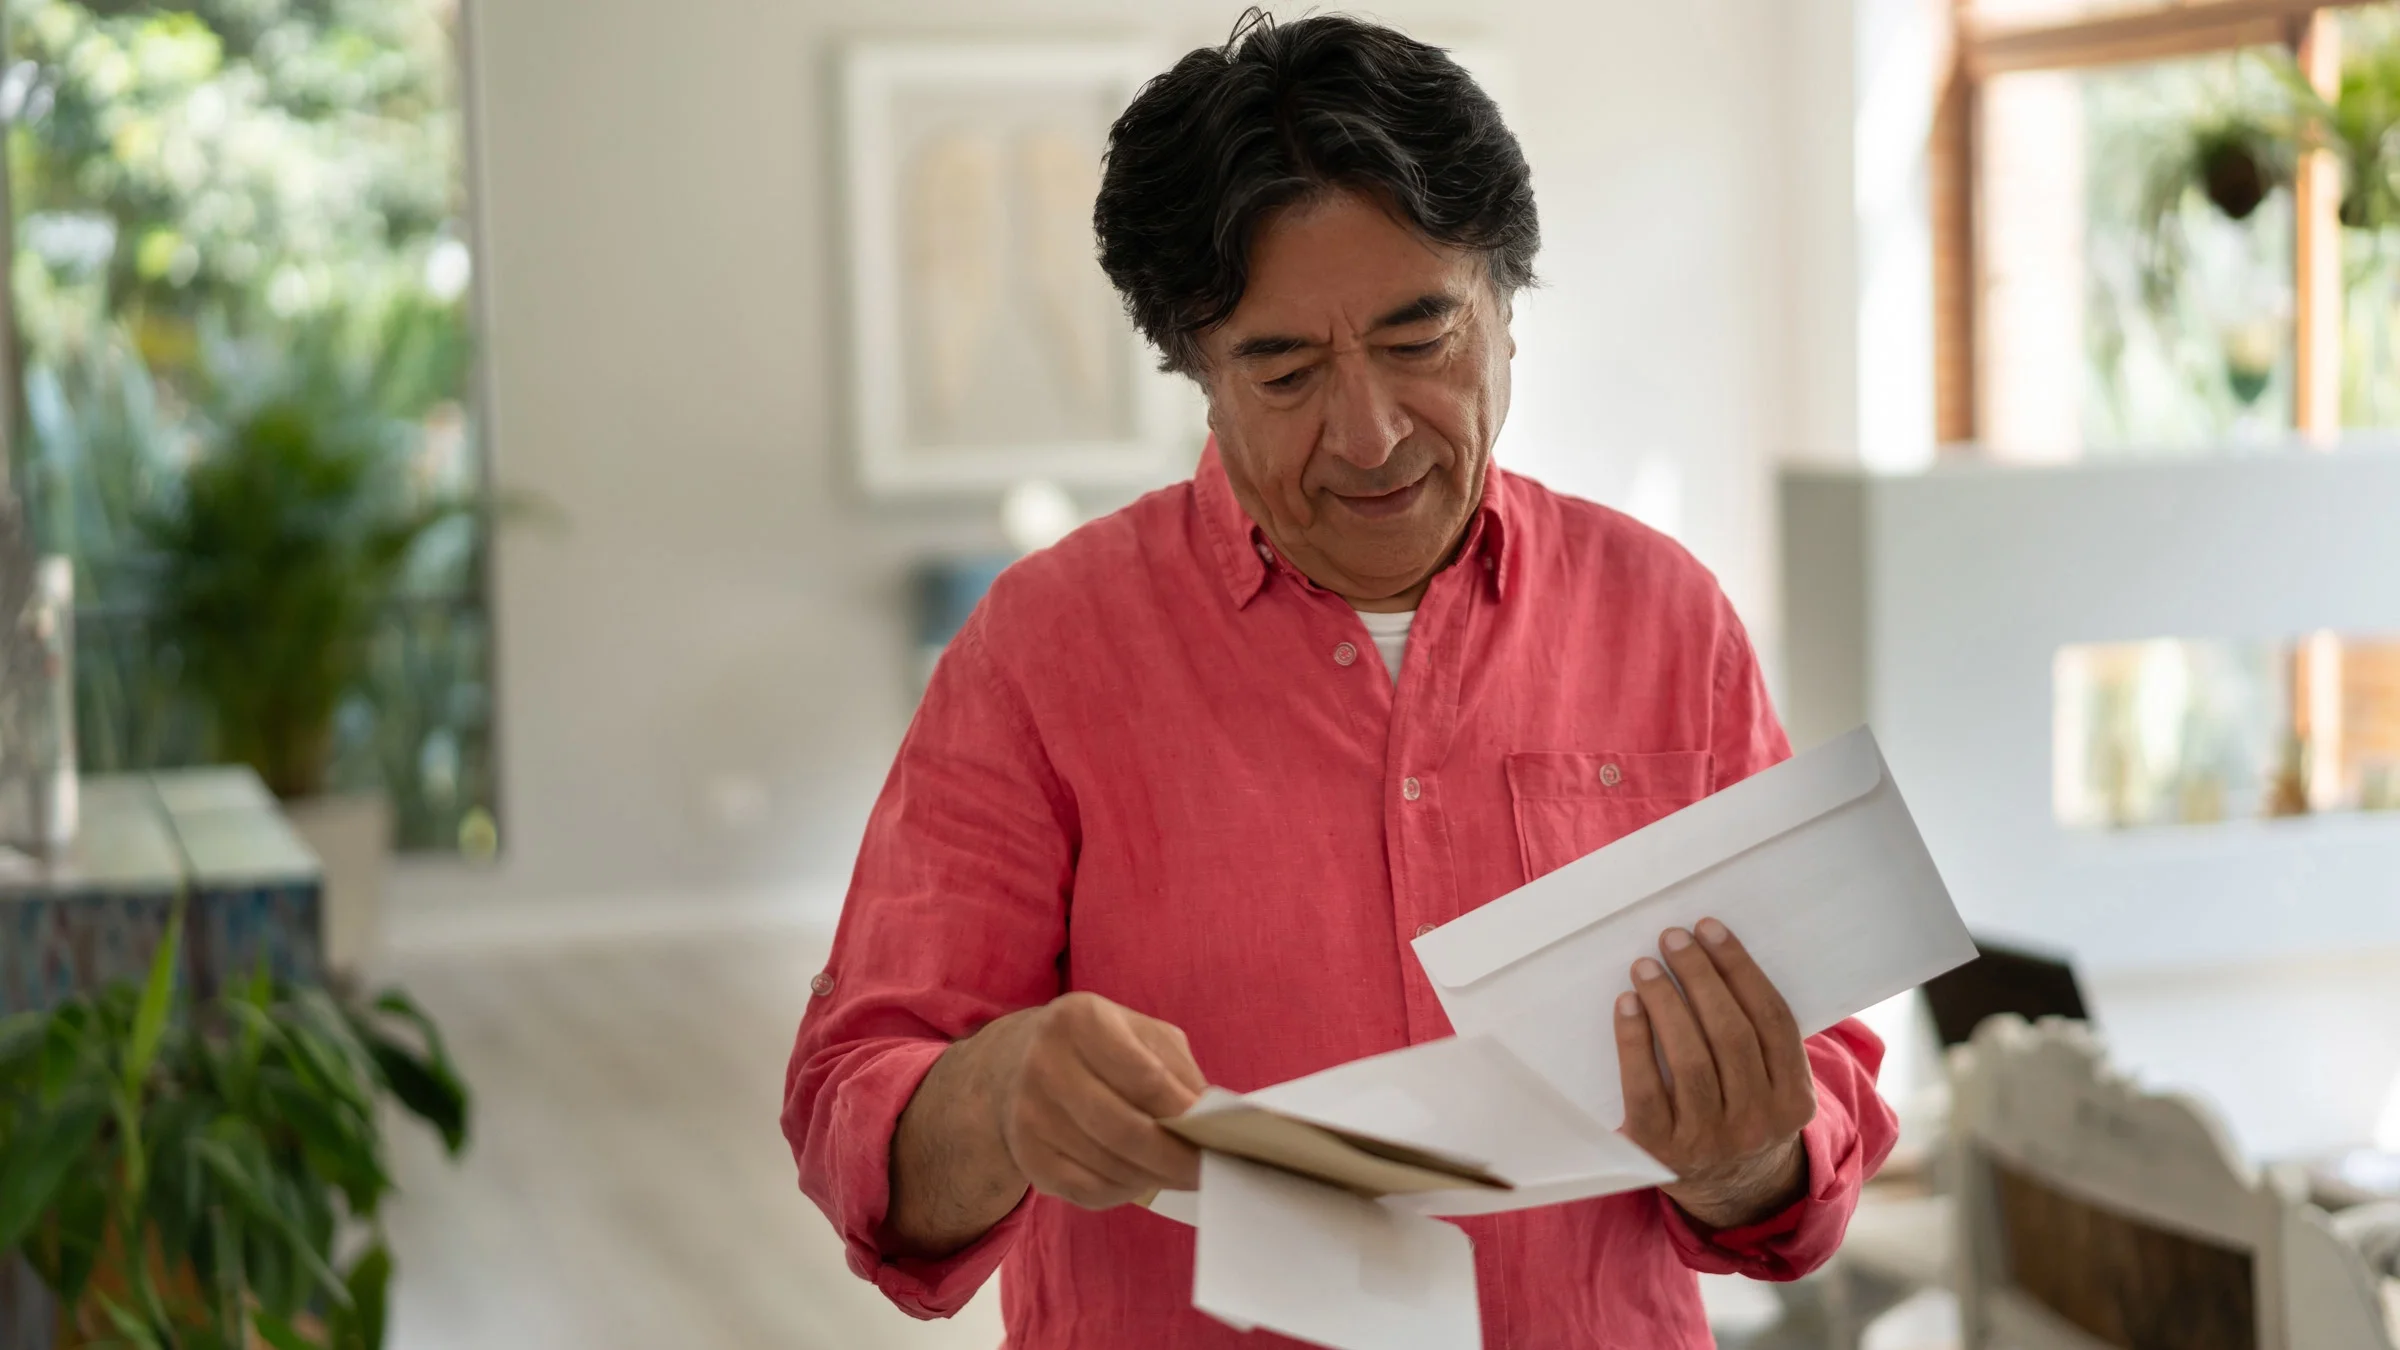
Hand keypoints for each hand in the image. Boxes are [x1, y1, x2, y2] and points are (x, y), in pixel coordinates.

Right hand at [987, 991, 1205, 1209]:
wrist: (1015, 1063)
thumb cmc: (1097, 1046)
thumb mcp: (1138, 1033)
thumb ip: (1177, 1070)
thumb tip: (1212, 1120)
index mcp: (1080, 1021)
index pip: (1145, 1078)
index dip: (1187, 1112)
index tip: (1221, 1134)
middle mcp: (1046, 1065)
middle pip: (1126, 1130)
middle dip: (1176, 1158)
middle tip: (1209, 1170)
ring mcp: (1030, 1115)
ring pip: (1110, 1165)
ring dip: (1155, 1177)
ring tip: (1182, 1174)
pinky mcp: (1028, 1156)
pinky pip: (1088, 1189)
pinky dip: (1125, 1190)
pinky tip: (1142, 1178)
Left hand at [1615, 917, 1816, 1229]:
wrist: (1728, 1193)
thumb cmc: (1744, 1114)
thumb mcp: (1774, 1089)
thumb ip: (1764, 1040)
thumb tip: (1718, 957)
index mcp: (1795, 1101)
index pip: (1772, 1021)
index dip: (1740, 969)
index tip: (1710, 929)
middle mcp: (1758, 1123)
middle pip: (1731, 1034)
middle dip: (1700, 977)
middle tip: (1673, 938)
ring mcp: (1711, 1141)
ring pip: (1691, 1059)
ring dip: (1666, 1002)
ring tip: (1645, 965)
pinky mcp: (1663, 1152)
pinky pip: (1646, 1088)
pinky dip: (1635, 1042)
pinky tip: (1627, 1005)